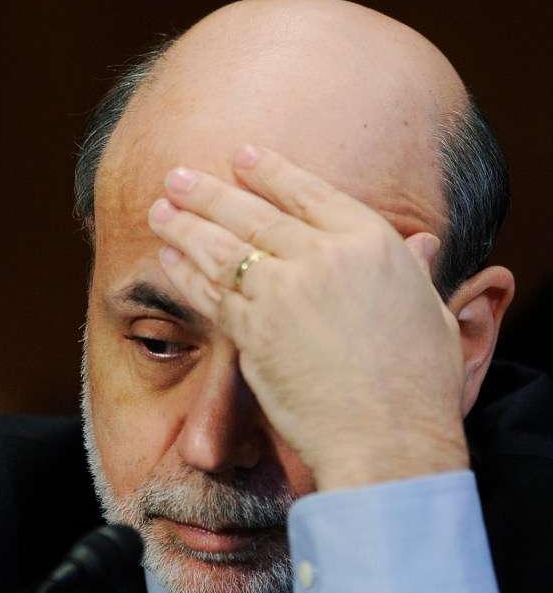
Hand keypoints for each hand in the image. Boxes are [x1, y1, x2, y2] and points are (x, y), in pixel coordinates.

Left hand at [147, 145, 467, 489]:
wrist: (390, 437)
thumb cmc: (421, 384)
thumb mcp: (433, 313)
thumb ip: (415, 271)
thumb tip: (422, 241)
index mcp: (373, 243)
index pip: (310, 193)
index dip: (271, 172)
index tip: (243, 155)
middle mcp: (323, 257)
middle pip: (254, 215)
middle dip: (209, 192)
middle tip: (177, 176)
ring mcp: (284, 292)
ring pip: (222, 248)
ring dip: (185, 225)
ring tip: (159, 209)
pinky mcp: (253, 330)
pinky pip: (211, 292)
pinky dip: (185, 272)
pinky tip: (167, 258)